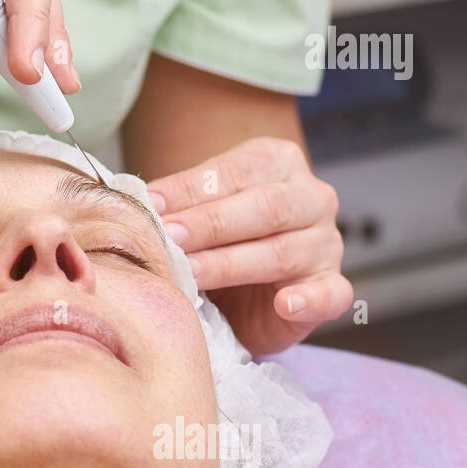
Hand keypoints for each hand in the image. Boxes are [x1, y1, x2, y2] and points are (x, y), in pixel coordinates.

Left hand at [145, 137, 352, 355]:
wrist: (240, 293)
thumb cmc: (213, 240)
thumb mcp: (192, 214)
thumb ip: (174, 205)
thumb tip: (135, 202)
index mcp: (277, 163)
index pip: (235, 173)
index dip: (191, 190)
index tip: (150, 207)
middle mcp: (311, 199)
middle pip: (266, 207)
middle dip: (211, 224)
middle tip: (170, 239)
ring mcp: (326, 245)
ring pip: (284, 251)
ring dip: (233, 264)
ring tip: (192, 274)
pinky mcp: (331, 289)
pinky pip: (330, 294)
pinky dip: (310, 300)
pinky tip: (285, 304)